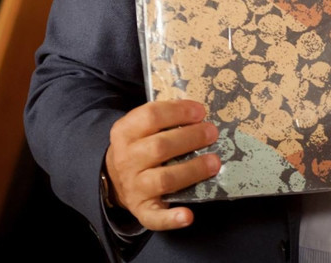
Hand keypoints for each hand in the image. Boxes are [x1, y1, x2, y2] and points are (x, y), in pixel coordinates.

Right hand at [104, 99, 219, 230]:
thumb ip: (164, 118)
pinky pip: (155, 217)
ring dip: (192, 170)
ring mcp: (133, 186)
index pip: (151, 116)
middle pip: (160, 147)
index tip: (200, 111)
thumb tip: (199, 113)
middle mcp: (127, 159)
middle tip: (212, 134)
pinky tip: (188, 216)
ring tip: (215, 162)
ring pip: (164, 179)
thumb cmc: (140, 146)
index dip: (178, 112)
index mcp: (125, 132)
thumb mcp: (141, 127)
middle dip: (191, 138)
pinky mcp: (142, 209)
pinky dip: (171, 218)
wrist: (115, 178)